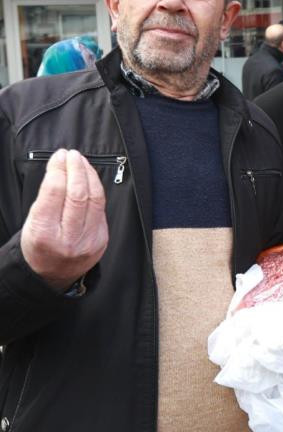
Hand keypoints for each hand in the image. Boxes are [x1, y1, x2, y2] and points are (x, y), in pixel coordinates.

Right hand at [20, 149, 108, 291]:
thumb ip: (47, 197)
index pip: (54, 193)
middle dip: (76, 169)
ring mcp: (88, 240)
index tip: (58, 156)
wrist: (52, 276)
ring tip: (80, 161)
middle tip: (71, 155)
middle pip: (78, 194)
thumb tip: (61, 166)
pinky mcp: (101, 239)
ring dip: (88, 174)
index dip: (58, 169)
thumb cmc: (39, 245)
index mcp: (44, 234)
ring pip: (94, 198)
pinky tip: (89, 178)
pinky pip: (101, 207)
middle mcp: (68, 239)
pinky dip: (95, 188)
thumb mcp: (31, 223)